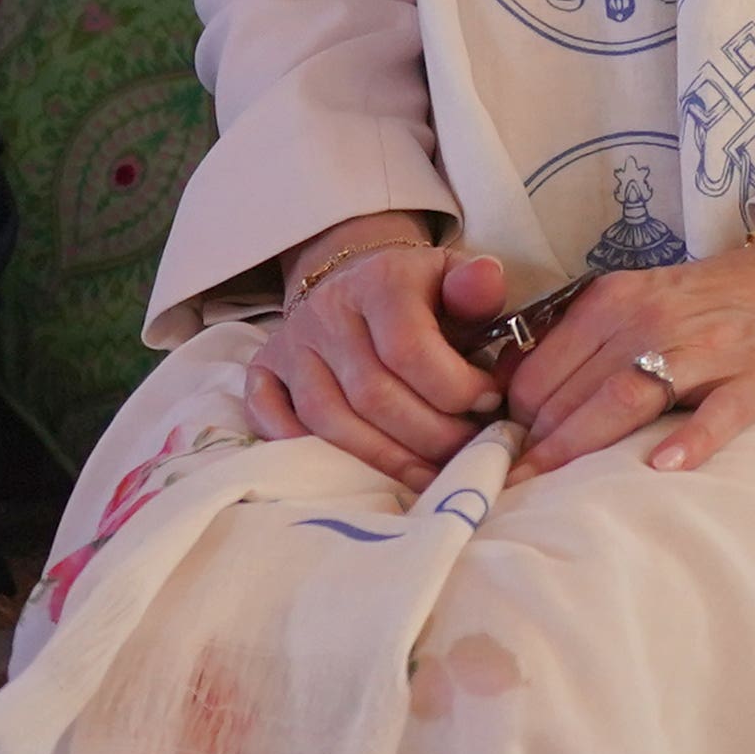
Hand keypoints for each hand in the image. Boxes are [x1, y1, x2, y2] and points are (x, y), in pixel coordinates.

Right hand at [235, 221, 508, 487]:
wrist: (356, 281)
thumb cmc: (420, 294)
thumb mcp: (454, 280)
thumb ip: (476, 287)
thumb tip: (488, 280)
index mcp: (380, 281)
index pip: (409, 348)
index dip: (455, 389)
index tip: (488, 404)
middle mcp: (327, 311)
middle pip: (372, 394)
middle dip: (430, 436)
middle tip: (467, 451)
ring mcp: (292, 344)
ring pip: (329, 419)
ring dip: (385, 459)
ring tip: (429, 474)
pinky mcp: (266, 370)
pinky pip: (271, 419)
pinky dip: (308, 452)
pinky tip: (356, 473)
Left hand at [504, 229, 754, 475]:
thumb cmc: (708, 305)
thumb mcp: (635, 304)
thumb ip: (582, 342)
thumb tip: (513, 396)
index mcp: (612, 302)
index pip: (544, 365)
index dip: (516, 415)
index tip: (500, 455)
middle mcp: (651, 319)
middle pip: (579, 385)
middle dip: (539, 439)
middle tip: (511, 487)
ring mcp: (708, 348)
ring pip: (630, 394)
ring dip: (585, 440)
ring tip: (551, 485)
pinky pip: (719, 410)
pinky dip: (691, 439)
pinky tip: (663, 468)